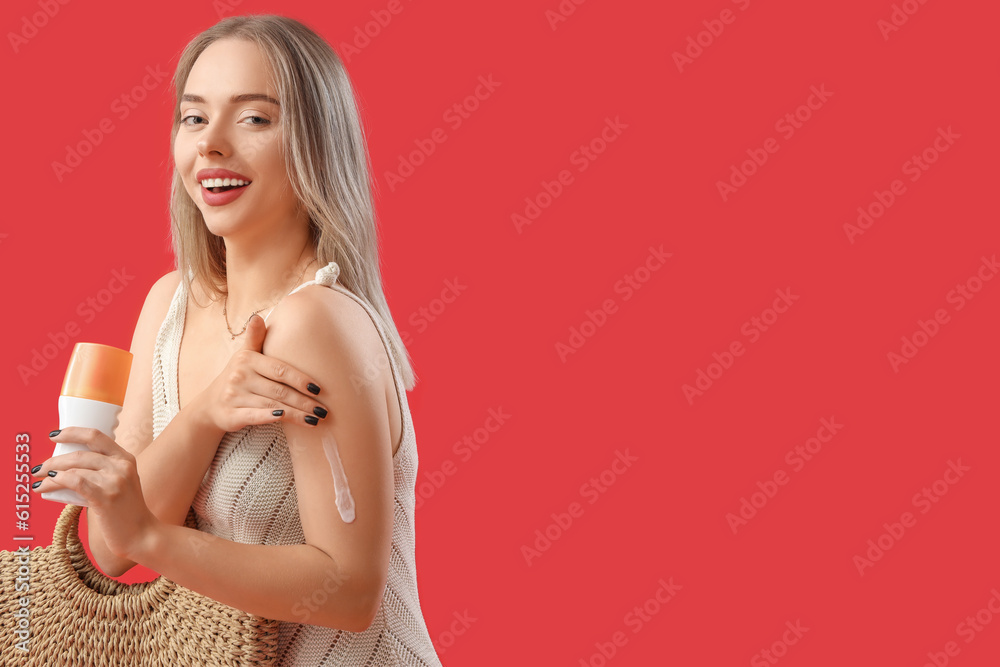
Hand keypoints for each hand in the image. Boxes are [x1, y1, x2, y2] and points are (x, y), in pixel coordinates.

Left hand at [32, 427, 159, 561]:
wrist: (141, 535)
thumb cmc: (126, 512)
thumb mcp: (122, 483)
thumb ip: (105, 472)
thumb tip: (70, 467)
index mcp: (126, 458)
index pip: (96, 436)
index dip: (72, 432)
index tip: (53, 436)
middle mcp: (122, 466)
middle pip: (80, 453)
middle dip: (53, 460)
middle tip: (39, 469)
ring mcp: (115, 481)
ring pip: (74, 468)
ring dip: (50, 473)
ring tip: (37, 482)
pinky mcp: (106, 497)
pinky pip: (75, 482)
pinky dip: (56, 481)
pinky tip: (45, 485)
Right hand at [194, 313, 330, 432]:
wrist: (210, 404)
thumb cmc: (237, 377)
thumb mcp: (244, 355)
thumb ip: (254, 338)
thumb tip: (256, 316)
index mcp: (247, 359)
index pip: (280, 370)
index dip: (300, 379)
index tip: (319, 389)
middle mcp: (240, 376)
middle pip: (280, 391)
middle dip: (304, 402)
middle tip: (324, 410)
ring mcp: (235, 396)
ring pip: (273, 406)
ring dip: (297, 414)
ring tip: (316, 420)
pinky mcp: (231, 415)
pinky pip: (255, 416)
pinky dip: (270, 418)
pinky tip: (286, 419)